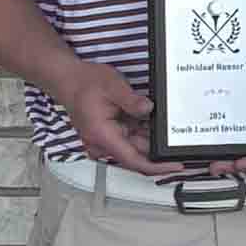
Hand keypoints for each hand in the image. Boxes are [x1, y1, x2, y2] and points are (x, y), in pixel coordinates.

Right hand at [54, 60, 182, 174]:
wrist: (68, 79)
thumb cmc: (84, 83)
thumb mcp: (113, 86)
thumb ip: (132, 101)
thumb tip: (149, 109)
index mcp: (102, 136)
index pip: (133, 160)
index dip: (156, 166)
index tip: (173, 166)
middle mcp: (102, 142)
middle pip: (137, 152)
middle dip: (157, 144)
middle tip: (176, 132)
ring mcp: (105, 139)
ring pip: (135, 144)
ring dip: (149, 134)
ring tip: (160, 118)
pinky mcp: (109, 133)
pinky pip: (130, 136)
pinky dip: (141, 128)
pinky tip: (149, 116)